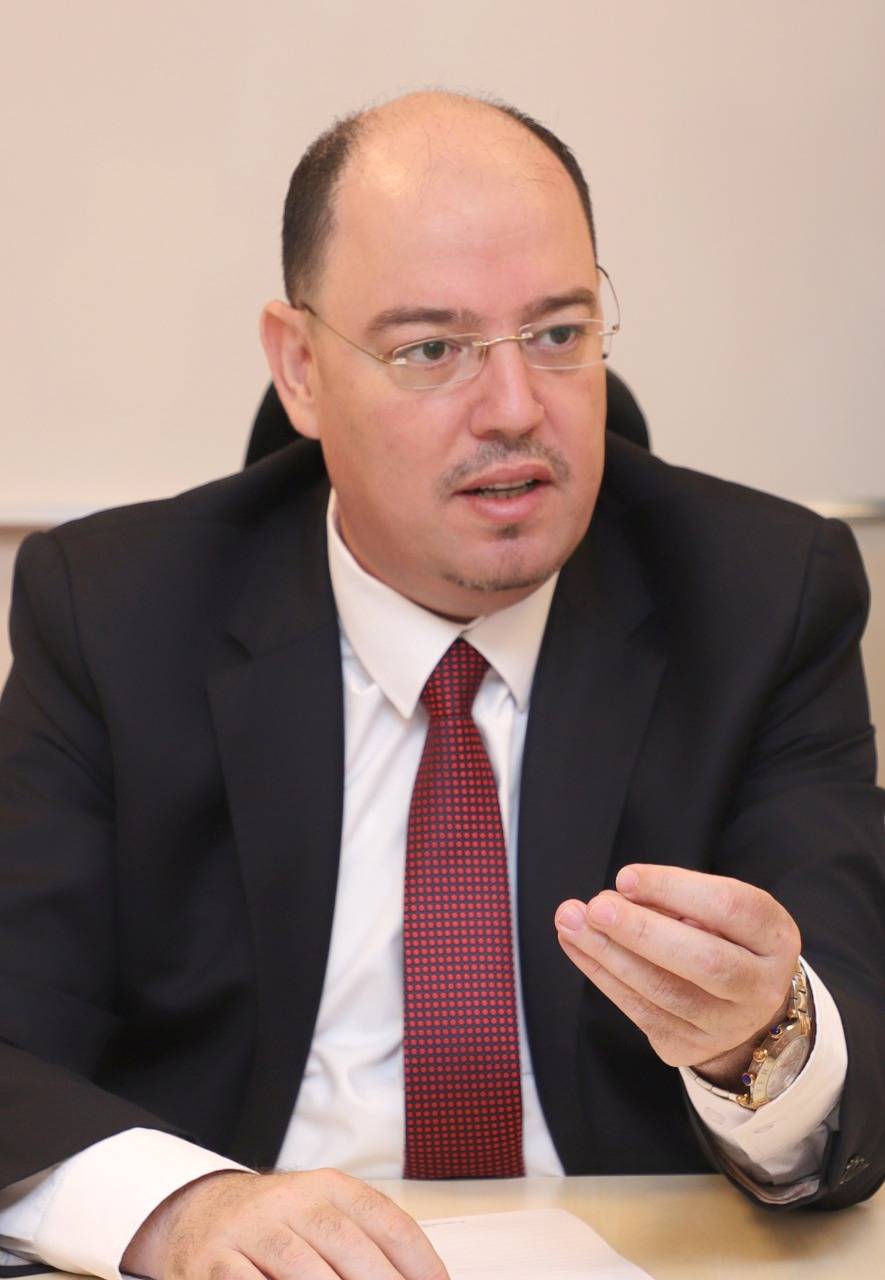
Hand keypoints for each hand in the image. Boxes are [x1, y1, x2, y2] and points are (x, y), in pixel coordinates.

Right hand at [122, 1167, 448, 1279]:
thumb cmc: (278, 1225)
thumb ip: (366, 1241)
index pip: (383, 1219)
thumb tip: (423, 1278)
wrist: (199, 1211)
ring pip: (299, 1264)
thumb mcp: (322, 1215)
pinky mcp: (213, 1260)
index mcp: (328, 1186)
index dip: (416, 1257)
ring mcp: (250, 1228)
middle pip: (345, 1242)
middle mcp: (291, 1199)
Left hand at [554, 864, 801, 1086]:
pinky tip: (577, 946)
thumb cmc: (721, 937)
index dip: (674, 889)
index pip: (731, 908)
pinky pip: (639, 1011)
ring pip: (664, 992)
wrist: (740, 1003)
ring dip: (608, 954)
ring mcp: (727, 1025)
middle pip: (705, 962)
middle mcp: (761, 987)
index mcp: (775, 938)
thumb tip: (621, 893)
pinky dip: (602, 975)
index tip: (624, 877)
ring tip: (570, 921)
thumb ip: (676, 899)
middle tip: (596, 907)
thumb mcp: (716, 908)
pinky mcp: (689, 1047)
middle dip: (642, 932)